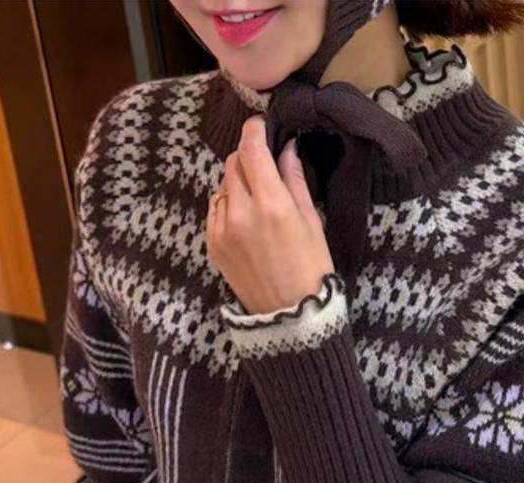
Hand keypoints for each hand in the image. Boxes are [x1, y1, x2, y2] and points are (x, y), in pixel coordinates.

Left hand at [205, 115, 334, 314]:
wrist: (289, 315)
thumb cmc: (311, 268)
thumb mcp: (311, 221)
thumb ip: (294, 180)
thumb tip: (285, 147)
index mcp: (271, 205)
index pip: (251, 149)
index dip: (254, 130)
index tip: (260, 127)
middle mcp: (241, 213)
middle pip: (234, 162)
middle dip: (248, 157)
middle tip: (265, 166)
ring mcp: (222, 230)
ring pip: (223, 184)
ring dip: (238, 182)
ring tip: (258, 199)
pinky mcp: (212, 244)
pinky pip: (215, 209)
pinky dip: (228, 205)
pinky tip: (246, 220)